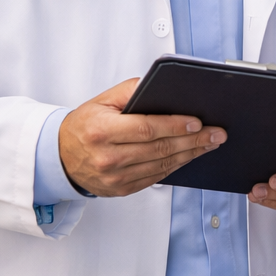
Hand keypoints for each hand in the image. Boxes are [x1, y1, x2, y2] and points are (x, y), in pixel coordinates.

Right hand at [58, 78, 225, 196]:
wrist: (59, 158)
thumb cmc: (84, 125)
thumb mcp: (101, 101)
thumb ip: (130, 91)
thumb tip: (157, 85)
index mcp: (101, 132)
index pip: (146, 129)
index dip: (175, 126)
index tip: (198, 122)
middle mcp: (107, 158)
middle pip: (159, 149)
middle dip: (193, 140)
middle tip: (217, 133)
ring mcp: (115, 178)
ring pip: (162, 166)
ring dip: (190, 154)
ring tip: (211, 143)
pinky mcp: (121, 190)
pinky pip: (156, 178)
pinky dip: (177, 166)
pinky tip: (190, 155)